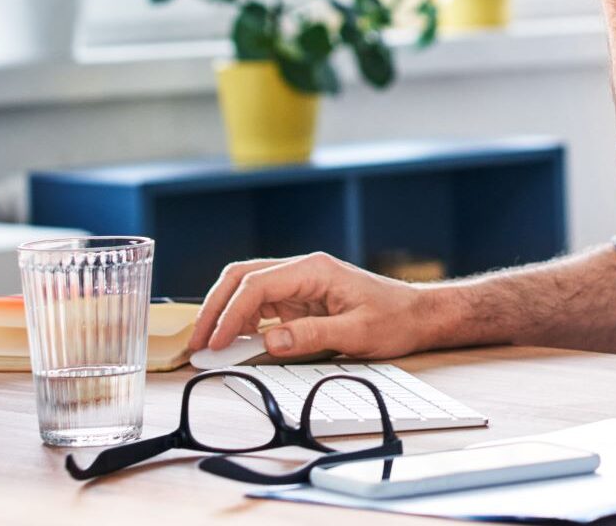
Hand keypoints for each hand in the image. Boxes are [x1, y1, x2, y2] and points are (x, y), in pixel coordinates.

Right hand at [188, 252, 447, 360]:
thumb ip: (312, 336)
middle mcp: (302, 270)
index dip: (230, 314)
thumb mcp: (357, 333)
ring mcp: (300, 282)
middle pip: (242, 278)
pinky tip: (234, 342)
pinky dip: (242, 321)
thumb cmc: (394, 319)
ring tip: (208, 344)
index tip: (214, 342)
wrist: (418, 315)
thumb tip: (270, 341)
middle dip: (215, 307)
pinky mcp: (301, 298)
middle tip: (198, 342)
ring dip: (225, 313)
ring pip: (247, 288)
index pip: (257, 285)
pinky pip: (262, 304)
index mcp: (313, 270)